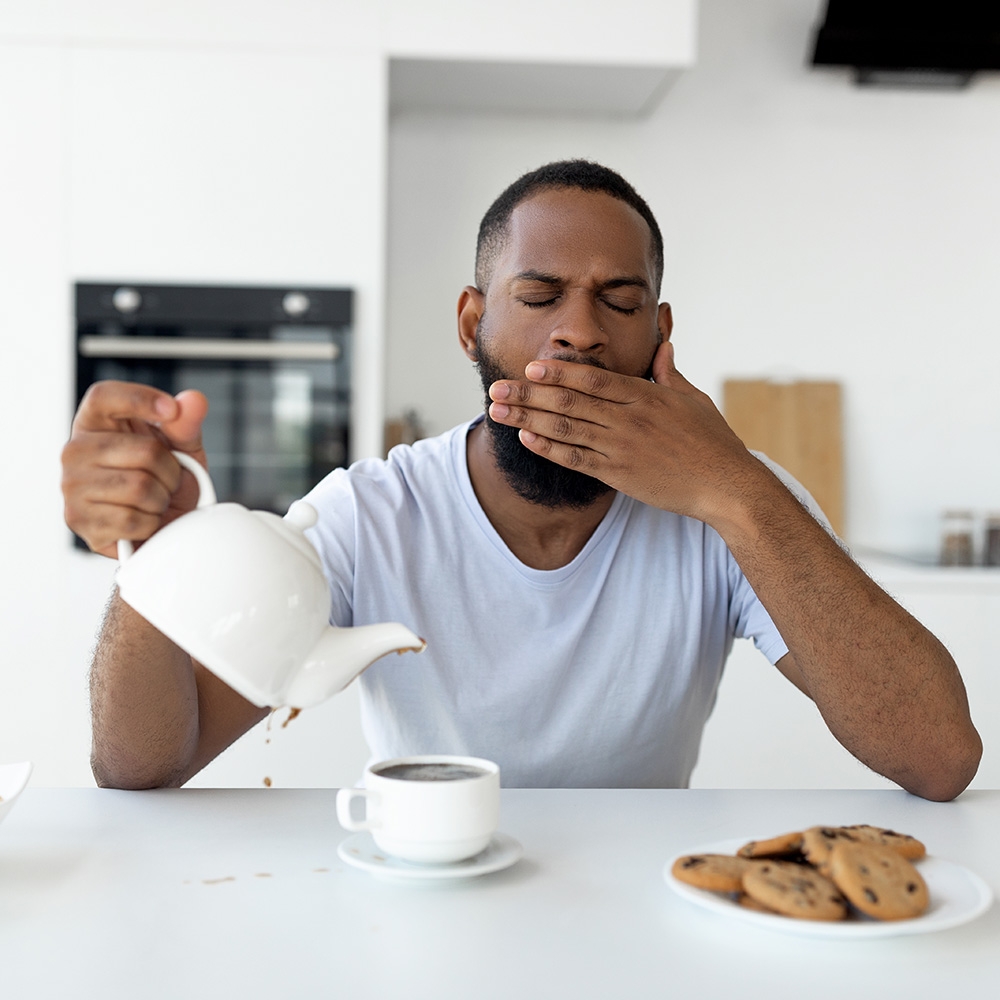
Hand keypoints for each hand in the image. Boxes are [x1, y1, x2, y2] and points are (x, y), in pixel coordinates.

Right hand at [61, 381, 208, 556]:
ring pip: (140, 488)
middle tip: (167, 479)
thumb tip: (195, 400)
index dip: (140, 398)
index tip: (172, 410)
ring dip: (162, 499)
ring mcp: (72, 486)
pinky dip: (150, 523)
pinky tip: (143, 520)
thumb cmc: (164, 480)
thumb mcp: (181, 447)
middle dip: (171, 470)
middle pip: (145, 451)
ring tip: (155, 499)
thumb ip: (186, 423)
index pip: (104, 396)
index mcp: (94, 422)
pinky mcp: (79, 521)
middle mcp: (75, 450)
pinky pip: (132, 519)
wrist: (159, 526)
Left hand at [487, 342, 759, 523]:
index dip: (558, 373)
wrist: (727, 485)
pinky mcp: (619, 475)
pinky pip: (576, 459)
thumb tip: (662, 344)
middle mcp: (628, 419)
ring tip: (498, 412)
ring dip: (527, 419)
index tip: (529, 366)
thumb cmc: (713, 441)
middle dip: (528, 394)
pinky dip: (549, 449)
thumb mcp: (693, 398)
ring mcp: (621, 448)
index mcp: (645, 396)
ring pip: (565, 429)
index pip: (592, 379)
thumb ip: (669, 372)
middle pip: (569, 403)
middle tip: (496, 388)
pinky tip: (526, 439)